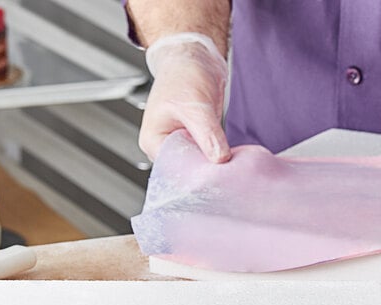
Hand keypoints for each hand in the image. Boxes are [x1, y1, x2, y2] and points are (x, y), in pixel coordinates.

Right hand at [140, 34, 230, 162]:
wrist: (195, 56)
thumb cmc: (184, 74)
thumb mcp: (196, 106)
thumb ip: (208, 135)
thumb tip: (219, 159)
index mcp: (153, 141)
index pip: (173, 168)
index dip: (194, 172)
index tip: (215, 172)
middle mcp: (164, 146)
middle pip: (185, 169)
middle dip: (205, 169)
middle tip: (225, 170)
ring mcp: (180, 144)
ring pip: (198, 163)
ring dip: (213, 162)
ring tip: (228, 163)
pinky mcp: (195, 140)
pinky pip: (206, 155)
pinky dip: (216, 155)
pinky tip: (227, 155)